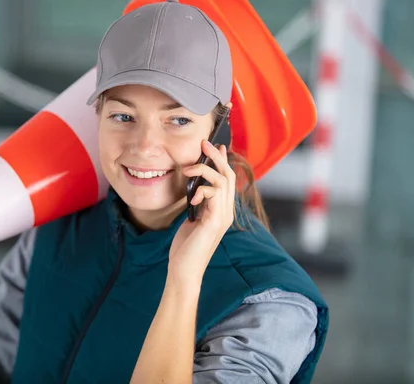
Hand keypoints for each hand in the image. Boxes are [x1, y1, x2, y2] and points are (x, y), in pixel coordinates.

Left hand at [168, 140, 235, 284]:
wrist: (184, 270)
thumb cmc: (186, 247)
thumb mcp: (192, 220)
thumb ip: (198, 205)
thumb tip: (196, 189)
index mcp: (222, 211)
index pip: (227, 180)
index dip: (222, 161)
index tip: (215, 146)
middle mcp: (227, 212)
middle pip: (228, 175)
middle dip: (217, 157)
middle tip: (205, 143)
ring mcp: (223, 217)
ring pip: (223, 181)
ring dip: (206, 169)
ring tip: (189, 167)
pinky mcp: (214, 221)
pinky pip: (214, 194)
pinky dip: (202, 189)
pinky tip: (191, 196)